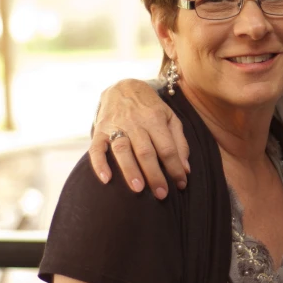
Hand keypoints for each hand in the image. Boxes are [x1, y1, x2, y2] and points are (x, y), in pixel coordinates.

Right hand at [89, 79, 188, 198]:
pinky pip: (97, 148)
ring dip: (130, 170)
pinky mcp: (99, 130)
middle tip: (162, 195)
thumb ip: (179, 142)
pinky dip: (100, 164)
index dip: (175, 167)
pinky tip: (106, 179)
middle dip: (154, 174)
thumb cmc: (150, 108)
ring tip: (138, 189)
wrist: (122, 87)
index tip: (181, 185)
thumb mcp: (170, 118)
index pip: (167, 147)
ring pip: (123, 150)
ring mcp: (116, 126)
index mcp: (155, 119)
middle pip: (146, 151)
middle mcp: (135, 122)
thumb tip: (185, 169)